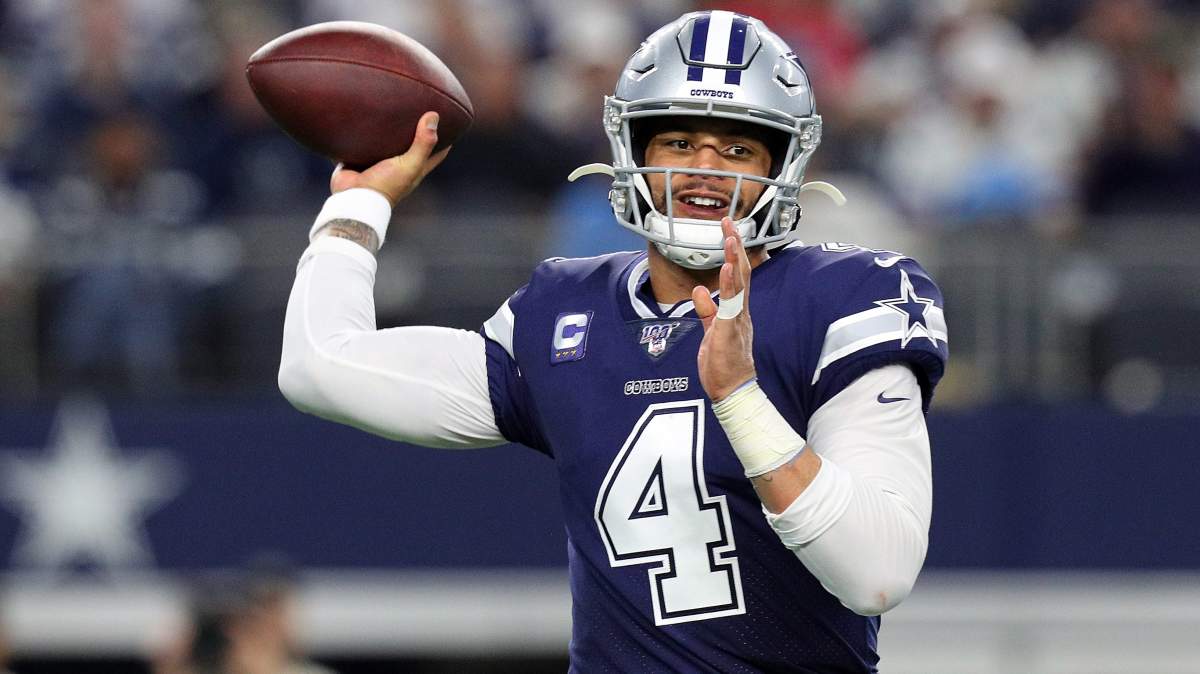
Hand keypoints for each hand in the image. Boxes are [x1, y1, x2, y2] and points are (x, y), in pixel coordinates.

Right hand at [329, 111, 450, 205]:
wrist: (353, 198)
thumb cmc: (386, 185)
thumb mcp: (410, 164)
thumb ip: (423, 143)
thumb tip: (434, 116)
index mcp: (415, 169)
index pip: (436, 153)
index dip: (445, 139)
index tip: (450, 122)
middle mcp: (399, 166)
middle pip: (412, 145)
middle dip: (416, 130)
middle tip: (420, 108)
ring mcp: (379, 163)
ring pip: (387, 143)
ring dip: (389, 130)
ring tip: (392, 108)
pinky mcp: (360, 159)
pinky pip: (364, 143)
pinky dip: (366, 133)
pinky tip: (365, 118)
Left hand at [692, 217, 756, 401]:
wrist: (733, 391)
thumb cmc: (724, 364)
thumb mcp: (710, 331)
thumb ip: (706, 311)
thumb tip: (700, 290)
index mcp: (736, 311)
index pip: (738, 276)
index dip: (734, 252)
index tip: (728, 231)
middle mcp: (740, 312)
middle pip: (742, 272)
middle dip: (735, 246)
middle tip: (729, 222)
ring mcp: (737, 320)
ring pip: (740, 284)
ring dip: (735, 258)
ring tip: (731, 236)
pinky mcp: (730, 331)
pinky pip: (731, 304)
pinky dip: (731, 285)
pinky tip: (729, 268)